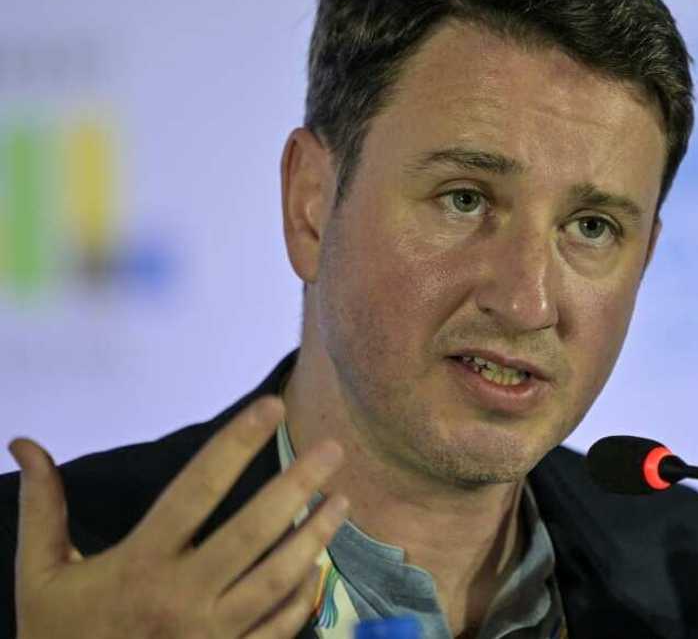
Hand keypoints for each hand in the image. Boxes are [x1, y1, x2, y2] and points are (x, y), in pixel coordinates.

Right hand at [10, 396, 348, 638]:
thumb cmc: (59, 636)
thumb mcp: (40, 575)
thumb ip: (43, 508)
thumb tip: (24, 443)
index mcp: (139, 563)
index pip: (197, 489)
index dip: (236, 444)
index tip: (272, 406)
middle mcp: (180, 596)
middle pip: (253, 531)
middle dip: (298, 484)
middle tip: (335, 449)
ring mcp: (210, 636)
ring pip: (277, 578)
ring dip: (315, 536)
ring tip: (342, 500)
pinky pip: (277, 627)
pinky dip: (303, 594)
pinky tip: (320, 562)